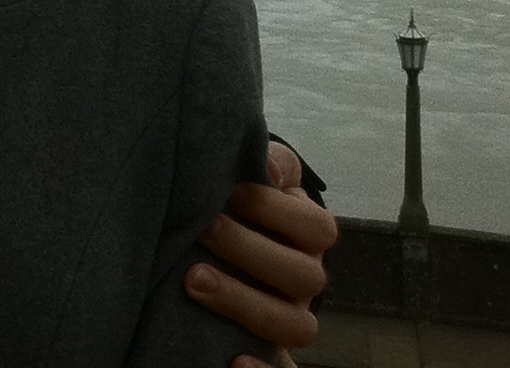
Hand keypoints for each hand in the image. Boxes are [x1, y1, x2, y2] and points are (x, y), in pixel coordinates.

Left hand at [182, 142, 338, 367]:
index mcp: (308, 237)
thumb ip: (266, 162)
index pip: (316, 228)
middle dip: (250, 251)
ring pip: (294, 325)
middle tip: (204, 230)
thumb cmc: (236, 200)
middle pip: (303, 276)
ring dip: (244, 302)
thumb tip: (269, 168)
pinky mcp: (270, 349)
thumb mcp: (252, 174)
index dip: (278, 210)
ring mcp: (290, 316)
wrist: (219, 236)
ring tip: (193, 280)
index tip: (233, 192)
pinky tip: (233, 361)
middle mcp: (305, 280)